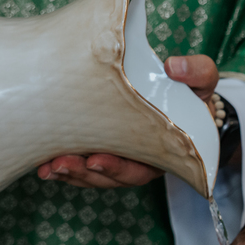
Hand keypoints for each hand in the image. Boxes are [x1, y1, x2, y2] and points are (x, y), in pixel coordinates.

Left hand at [38, 55, 219, 187]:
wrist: (177, 91)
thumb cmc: (190, 91)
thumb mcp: (202, 80)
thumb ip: (197, 72)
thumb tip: (174, 67)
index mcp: (163, 151)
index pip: (142, 168)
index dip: (118, 168)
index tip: (96, 160)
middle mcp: (140, 159)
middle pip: (111, 177)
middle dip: (84, 174)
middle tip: (62, 164)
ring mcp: (119, 155)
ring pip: (92, 175)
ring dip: (69, 172)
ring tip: (47, 166)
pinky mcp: (99, 146)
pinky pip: (81, 163)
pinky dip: (62, 165)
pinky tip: (42, 163)